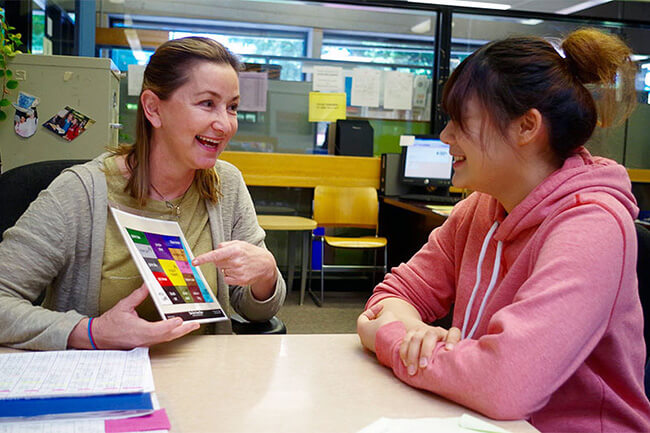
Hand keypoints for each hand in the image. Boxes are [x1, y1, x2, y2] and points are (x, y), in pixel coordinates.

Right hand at [69, 284, 199, 349]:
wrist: (98, 337)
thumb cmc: (109, 323)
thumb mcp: (124, 306)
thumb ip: (138, 295)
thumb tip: (148, 284)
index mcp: (139, 330)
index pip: (159, 330)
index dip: (171, 325)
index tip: (181, 320)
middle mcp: (144, 339)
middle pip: (167, 336)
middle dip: (183, 330)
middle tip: (195, 324)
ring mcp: (144, 343)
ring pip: (165, 339)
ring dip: (179, 332)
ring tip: (191, 326)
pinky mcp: (144, 343)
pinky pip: (160, 339)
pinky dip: (171, 334)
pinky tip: (177, 329)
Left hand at [192, 240, 276, 299]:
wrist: (266, 264)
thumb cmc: (251, 252)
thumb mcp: (240, 243)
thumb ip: (225, 245)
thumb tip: (215, 250)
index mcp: (235, 250)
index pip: (215, 255)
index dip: (203, 259)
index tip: (195, 262)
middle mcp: (236, 261)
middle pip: (217, 263)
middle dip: (221, 261)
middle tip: (232, 258)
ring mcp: (238, 272)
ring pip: (222, 271)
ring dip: (227, 268)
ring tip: (238, 265)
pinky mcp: (240, 280)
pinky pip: (226, 279)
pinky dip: (230, 276)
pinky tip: (239, 271)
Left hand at [357, 304, 399, 352]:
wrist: (394, 346)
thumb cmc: (388, 330)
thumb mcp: (387, 314)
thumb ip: (384, 314)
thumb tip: (387, 319)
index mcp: (361, 328)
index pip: (364, 316)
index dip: (373, 309)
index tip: (382, 306)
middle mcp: (363, 338)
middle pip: (370, 325)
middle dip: (379, 319)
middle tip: (387, 316)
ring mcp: (371, 346)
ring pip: (376, 333)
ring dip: (384, 328)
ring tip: (393, 325)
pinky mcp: (379, 351)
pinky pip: (382, 341)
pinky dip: (387, 336)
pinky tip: (394, 334)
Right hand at [399, 325, 460, 375]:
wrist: (427, 337)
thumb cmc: (440, 351)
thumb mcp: (449, 352)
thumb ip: (452, 358)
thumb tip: (456, 371)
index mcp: (447, 335)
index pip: (453, 333)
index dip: (452, 340)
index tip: (449, 350)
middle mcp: (435, 330)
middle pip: (430, 336)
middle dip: (425, 351)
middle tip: (423, 366)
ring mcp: (422, 330)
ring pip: (415, 339)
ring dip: (412, 355)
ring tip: (412, 371)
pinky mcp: (411, 333)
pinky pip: (405, 341)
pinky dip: (404, 353)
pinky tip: (405, 364)